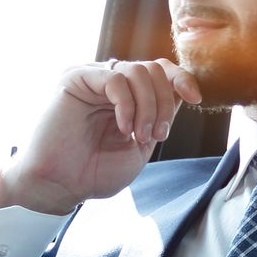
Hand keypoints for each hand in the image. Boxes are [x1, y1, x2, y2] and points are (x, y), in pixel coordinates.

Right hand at [0, 59, 202, 214]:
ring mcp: (93, 78)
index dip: (182, 79)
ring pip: (138, 71)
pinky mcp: (76, 79)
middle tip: (155, 136)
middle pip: (154, 70)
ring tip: (138, 136)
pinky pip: (115, 79)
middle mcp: (111, 83)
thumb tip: (183, 90)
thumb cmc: (94, 171)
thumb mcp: (141, 146)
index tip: (195, 98)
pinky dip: (127, 105)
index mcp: (127, 96)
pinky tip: (123, 128)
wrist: (61, 186)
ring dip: (148, 107)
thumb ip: (159, 117)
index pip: (161, 71)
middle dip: (164, 104)